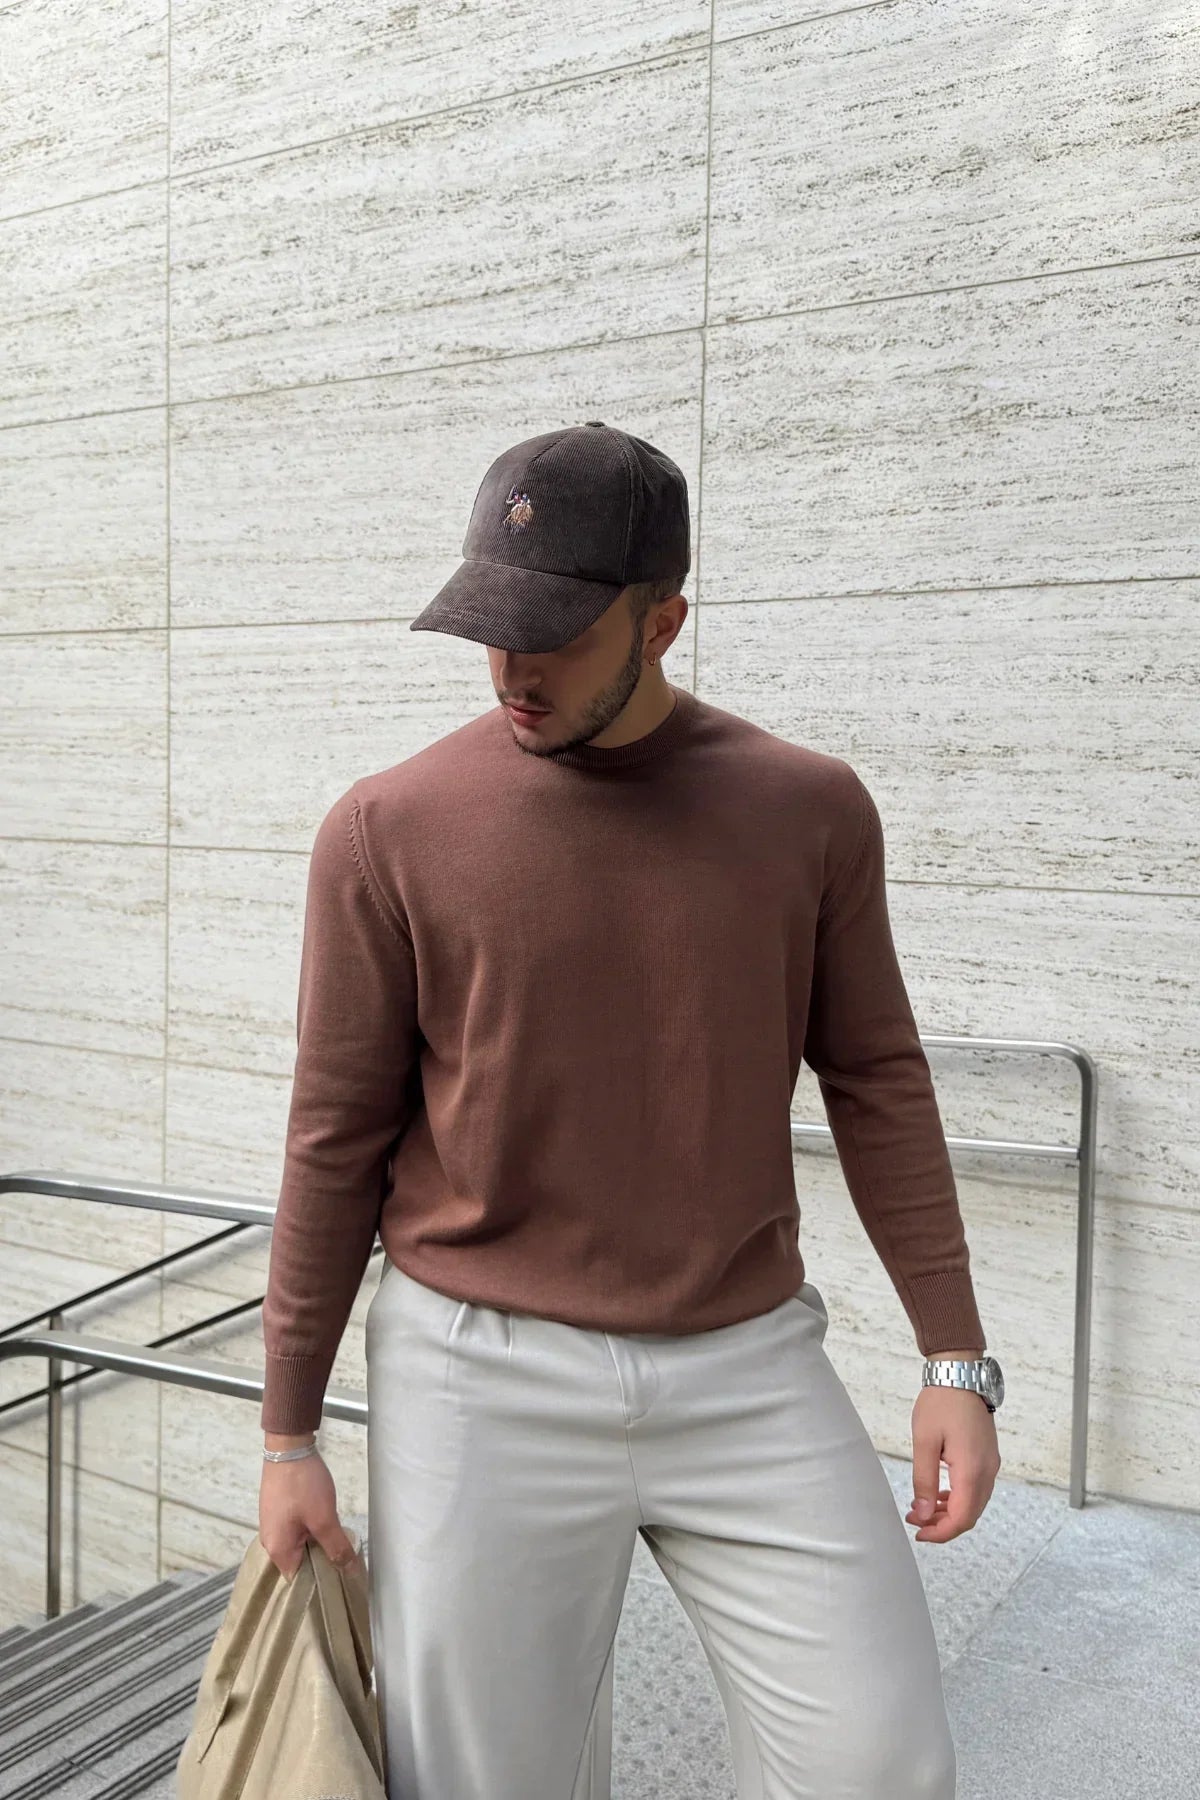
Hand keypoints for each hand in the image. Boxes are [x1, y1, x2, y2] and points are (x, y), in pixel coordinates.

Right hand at [258, 1434, 361, 1579]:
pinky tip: (328, 1527)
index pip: (298, 1582)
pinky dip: (313, 1532)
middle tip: (347, 1560)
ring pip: (300, 1546)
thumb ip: (336, 1548)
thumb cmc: (303, 1485)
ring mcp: (274, 1526)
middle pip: (300, 1564)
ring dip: (319, 1545)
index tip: (342, 1581)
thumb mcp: (324, 1519)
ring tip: (341, 1543)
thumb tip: (350, 1573)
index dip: (321, 1583)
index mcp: (277, 1550)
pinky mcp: (280, 1512)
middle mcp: (271, 1542)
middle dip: (322, 1562)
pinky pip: (298, 1532)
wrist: (289, 1446)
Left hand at [905, 1384, 1000, 1542]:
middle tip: (915, 1521)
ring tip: (922, 1509)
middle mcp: (988, 1471)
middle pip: (970, 1515)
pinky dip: (959, 1498)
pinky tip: (939, 1495)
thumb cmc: (941, 1403)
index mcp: (972, 1470)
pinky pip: (977, 1488)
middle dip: (943, 1525)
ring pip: (974, 1503)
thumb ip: (924, 1481)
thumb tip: (923, 1514)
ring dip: (950, 1512)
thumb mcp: (924, 1442)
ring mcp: (991, 1464)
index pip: (962, 1518)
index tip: (919, 1533)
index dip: (940, 1533)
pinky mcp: (988, 1456)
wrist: (960, 1374)